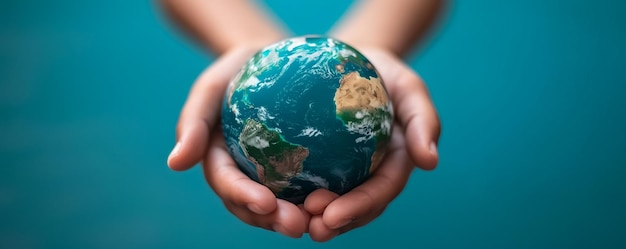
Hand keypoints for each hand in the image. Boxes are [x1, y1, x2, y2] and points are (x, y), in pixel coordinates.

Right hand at [167, 45, 309, 237]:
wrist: (275, 59)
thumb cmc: (240, 69)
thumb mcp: (212, 86)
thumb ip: (192, 122)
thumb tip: (175, 164)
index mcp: (217, 160)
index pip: (227, 183)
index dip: (244, 198)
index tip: (267, 202)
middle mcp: (242, 175)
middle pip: (254, 206)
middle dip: (273, 220)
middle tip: (298, 225)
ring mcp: (269, 176)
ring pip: (281, 207)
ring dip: (299, 218)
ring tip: (320, 222)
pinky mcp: (296, 171)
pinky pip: (307, 189)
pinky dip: (320, 199)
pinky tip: (342, 202)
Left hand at [302, 48, 440, 241]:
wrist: (352, 60)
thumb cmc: (384, 73)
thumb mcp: (409, 88)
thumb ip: (423, 120)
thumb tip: (430, 162)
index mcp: (394, 165)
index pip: (379, 191)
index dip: (358, 208)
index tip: (331, 215)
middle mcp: (370, 175)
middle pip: (356, 207)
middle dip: (335, 223)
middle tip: (310, 227)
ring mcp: (346, 172)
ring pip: (330, 202)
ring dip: (311, 217)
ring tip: (289, 221)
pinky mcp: (320, 164)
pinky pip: (305, 181)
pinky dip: (291, 193)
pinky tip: (270, 196)